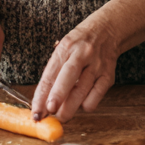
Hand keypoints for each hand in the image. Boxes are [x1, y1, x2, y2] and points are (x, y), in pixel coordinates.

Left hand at [31, 0, 144, 122]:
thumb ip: (54, 72)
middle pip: (67, 79)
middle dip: (57, 98)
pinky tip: (81, 102)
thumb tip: (42, 101)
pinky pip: (96, 96)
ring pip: (82, 91)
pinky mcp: (108, 75)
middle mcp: (82, 55)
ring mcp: (97, 65)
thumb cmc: (80, 42)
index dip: (41, 96)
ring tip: (62, 115)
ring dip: (70, 108)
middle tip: (48, 113)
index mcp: (66, 48)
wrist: (108, 30)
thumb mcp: (63, 49)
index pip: (50, 75)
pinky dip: (87, 104)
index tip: (36, 111)